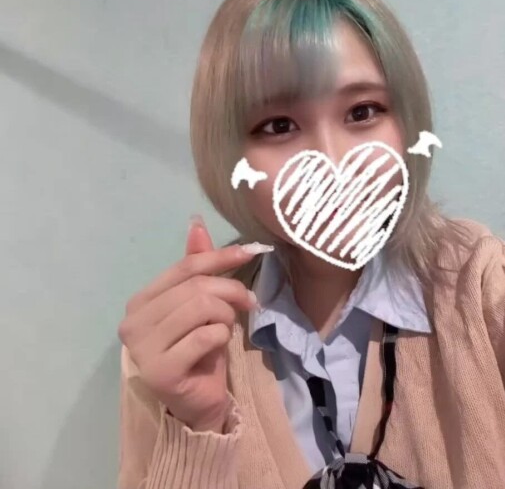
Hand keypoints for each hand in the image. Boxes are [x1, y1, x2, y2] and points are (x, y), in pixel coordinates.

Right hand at [118, 218, 261, 431]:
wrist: (197, 401)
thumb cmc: (198, 350)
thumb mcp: (200, 303)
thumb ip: (196, 266)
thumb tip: (196, 222)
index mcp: (140, 300)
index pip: (185, 267)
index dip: (221, 256)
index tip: (252, 250)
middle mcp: (133, 321)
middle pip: (196, 286)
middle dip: (231, 290)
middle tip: (249, 302)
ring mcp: (142, 348)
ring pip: (202, 307)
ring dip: (226, 315)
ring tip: (228, 327)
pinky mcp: (160, 371)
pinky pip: (206, 336)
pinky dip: (222, 336)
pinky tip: (219, 346)